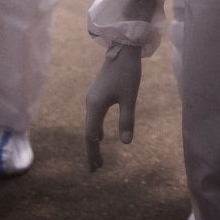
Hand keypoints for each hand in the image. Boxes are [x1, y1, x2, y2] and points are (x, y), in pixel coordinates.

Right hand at [84, 44, 141, 170]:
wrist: (123, 49)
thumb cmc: (127, 73)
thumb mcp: (129, 98)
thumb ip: (127, 120)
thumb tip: (126, 143)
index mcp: (95, 106)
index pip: (91, 136)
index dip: (93, 153)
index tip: (95, 169)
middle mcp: (90, 104)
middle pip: (89, 133)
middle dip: (92, 151)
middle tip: (95, 169)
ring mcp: (93, 99)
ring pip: (91, 125)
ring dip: (95, 141)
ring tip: (97, 157)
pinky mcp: (98, 95)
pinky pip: (95, 118)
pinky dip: (97, 130)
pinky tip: (102, 135)